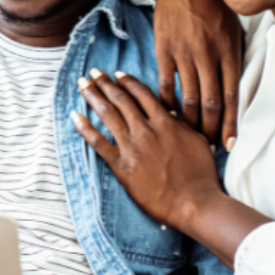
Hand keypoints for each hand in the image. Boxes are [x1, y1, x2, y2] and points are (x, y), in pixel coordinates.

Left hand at [70, 69, 222, 230]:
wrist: (195, 202)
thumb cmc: (200, 175)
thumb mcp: (196, 141)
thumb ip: (180, 125)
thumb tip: (168, 112)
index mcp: (165, 122)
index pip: (142, 94)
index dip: (128, 81)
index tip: (117, 73)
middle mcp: (146, 130)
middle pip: (121, 99)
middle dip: (105, 83)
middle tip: (93, 72)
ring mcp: (132, 147)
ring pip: (108, 114)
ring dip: (93, 96)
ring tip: (82, 85)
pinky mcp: (121, 166)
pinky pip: (98, 143)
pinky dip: (84, 128)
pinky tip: (74, 116)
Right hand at [148, 0, 242, 148]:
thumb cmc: (213, 7)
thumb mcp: (233, 30)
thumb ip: (234, 58)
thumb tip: (234, 90)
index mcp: (229, 51)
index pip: (232, 96)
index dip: (231, 123)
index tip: (229, 144)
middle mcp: (208, 55)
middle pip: (210, 103)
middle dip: (210, 129)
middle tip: (207, 145)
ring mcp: (185, 53)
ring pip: (189, 98)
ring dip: (190, 122)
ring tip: (190, 135)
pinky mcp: (164, 50)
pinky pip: (166, 85)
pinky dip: (167, 104)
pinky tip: (169, 115)